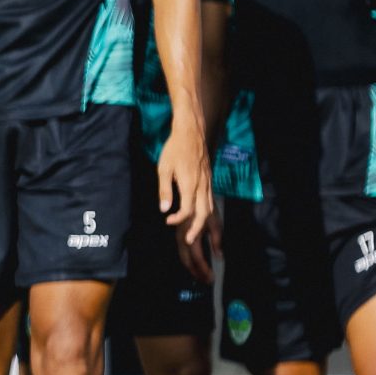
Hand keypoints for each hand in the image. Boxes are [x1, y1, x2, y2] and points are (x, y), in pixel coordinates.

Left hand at [157, 123, 212, 252]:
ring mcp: (208, 184)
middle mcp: (202, 186)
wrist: (191, 132)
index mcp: (190, 184)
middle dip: (197, 230)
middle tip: (189, 242)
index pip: (188, 209)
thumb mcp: (163, 168)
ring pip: (211, 209)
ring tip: (198, 236)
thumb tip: (163, 209)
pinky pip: (212, 202)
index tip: (167, 221)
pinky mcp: (210, 181)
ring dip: (206, 225)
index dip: (178, 219)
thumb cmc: (174, 149)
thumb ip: (164, 190)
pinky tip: (204, 220)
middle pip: (204, 214)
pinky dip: (210, 214)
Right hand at [176, 201, 217, 283]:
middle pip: (187, 260)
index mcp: (192, 235)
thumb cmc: (205, 205)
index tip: (211, 278)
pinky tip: (195, 264)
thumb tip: (219, 257)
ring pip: (183, 257)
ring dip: (192, 268)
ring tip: (201, 275)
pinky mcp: (179, 234)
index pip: (197, 258)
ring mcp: (179, 236)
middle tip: (206, 281)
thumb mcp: (214, 222)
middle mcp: (183, 237)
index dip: (204, 270)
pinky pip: (182, 251)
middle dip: (196, 272)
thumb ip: (217, 240)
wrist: (192, 192)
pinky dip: (188, 260)